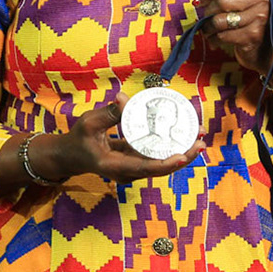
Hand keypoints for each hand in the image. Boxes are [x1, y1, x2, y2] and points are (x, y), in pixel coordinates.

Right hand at [18, 103, 203, 187]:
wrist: (71, 156)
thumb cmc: (78, 139)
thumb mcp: (89, 123)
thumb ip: (109, 113)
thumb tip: (123, 98)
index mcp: (114, 166)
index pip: (144, 168)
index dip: (165, 164)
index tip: (183, 156)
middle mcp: (127, 172)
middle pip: (160, 167)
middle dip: (183, 155)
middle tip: (201, 141)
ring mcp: (133, 170)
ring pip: (162, 162)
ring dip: (181, 149)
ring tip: (199, 133)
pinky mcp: (136, 162)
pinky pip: (157, 156)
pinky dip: (170, 145)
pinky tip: (184, 132)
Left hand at [195, 0, 272, 73]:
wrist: (267, 48)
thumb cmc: (251, 22)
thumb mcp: (240, 3)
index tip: (198, 1)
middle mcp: (261, 0)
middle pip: (223, 1)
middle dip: (208, 11)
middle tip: (204, 19)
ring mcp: (259, 18)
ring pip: (221, 20)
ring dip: (208, 27)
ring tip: (207, 31)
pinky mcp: (253, 36)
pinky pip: (224, 35)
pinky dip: (214, 39)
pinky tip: (214, 41)